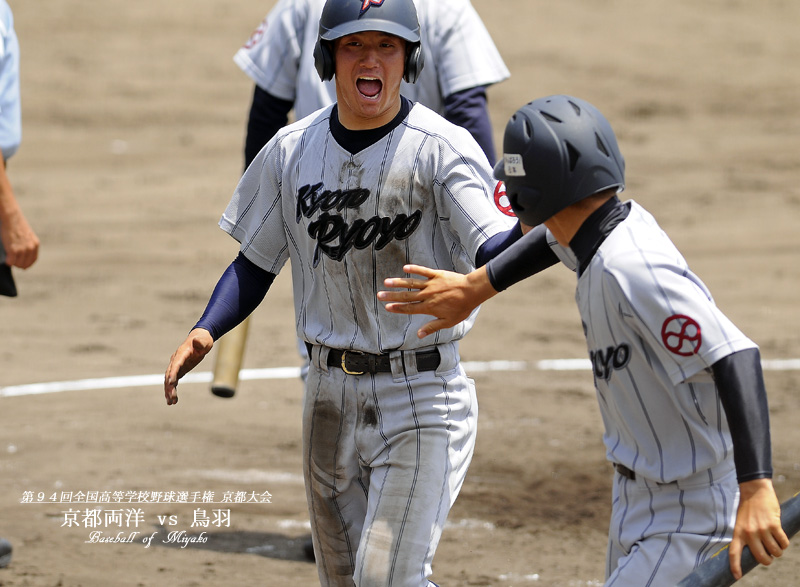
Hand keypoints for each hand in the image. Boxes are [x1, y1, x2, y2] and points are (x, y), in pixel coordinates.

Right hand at [1, 209, 38, 268]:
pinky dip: (8, 262)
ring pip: (18, 264)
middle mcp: (31, 248)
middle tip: (14, 262)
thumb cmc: (17, 225)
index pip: (33, 259)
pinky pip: (10, 262)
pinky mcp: (13, 250)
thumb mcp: (27, 235)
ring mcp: (23, 250)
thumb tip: (24, 255)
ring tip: (10, 260)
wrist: (12, 218)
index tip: (23, 266)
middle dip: (19, 264)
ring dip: (13, 263)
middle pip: (25, 264)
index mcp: (35, 244)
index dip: (27, 264)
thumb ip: (28, 244)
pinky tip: (6, 260)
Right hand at [163, 328, 213, 404]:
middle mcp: (176, 360)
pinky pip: (173, 381)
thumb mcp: (204, 340)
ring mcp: (176, 365)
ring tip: (171, 403)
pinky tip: (173, 400)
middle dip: (169, 386)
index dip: (172, 373)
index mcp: (181, 353)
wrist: (200, 338)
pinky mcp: (179, 370)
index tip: (171, 383)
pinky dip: (172, 390)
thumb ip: (200, 342)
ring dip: (169, 391)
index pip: (175, 364)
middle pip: (169, 374)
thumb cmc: (203, 340)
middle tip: (171, 398)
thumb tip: (197, 342)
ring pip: (169, 380)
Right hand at [377, 264, 497, 337]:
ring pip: (411, 283)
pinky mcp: (437, 275)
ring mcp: (431, 284)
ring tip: (387, 282)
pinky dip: (414, 269)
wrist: (472, 291)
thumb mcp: (448, 322)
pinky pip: (423, 271)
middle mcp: (427, 295)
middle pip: (406, 296)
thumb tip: (419, 334)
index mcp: (429, 307)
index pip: (409, 308)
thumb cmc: (461, 307)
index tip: (387, 307)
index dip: (397, 308)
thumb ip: (432, 327)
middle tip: (379, 295)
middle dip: (392, 296)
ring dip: (398, 282)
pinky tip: (405, 268)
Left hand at [729, 478, 789, 578]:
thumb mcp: (740, 523)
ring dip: (778, 551)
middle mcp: (749, 533)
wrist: (754, 491)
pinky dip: (784, 543)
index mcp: (738, 533)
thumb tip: (755, 552)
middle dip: (768, 560)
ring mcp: (761, 529)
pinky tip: (781, 538)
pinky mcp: (773, 525)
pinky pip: (783, 542)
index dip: (735, 566)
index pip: (734, 553)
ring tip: (776, 544)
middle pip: (761, 558)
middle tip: (769, 555)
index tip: (737, 576)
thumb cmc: (748, 508)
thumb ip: (745, 536)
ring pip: (775, 552)